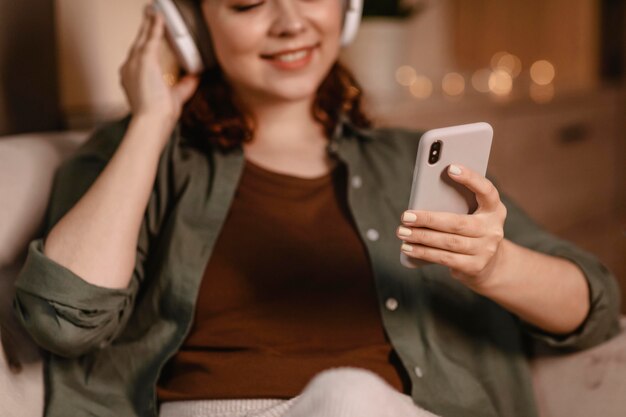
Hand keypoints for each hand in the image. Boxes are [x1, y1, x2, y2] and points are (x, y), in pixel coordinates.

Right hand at [119, 6, 199, 131]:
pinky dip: (155, 26)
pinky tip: (159, 16)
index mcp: (134, 77)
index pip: (141, 54)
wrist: (152, 122)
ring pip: (143, 37)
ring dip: (149, 22)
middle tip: (150, 13)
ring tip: (153, 9)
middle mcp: (130, 67)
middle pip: (139, 42)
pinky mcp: (144, 60)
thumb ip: (185, 84)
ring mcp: (135, 63)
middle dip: (145, 28)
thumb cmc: (159, 115)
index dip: (146, 42)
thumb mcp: (176, 96)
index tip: (150, 34)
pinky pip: (150, 38)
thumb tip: (196, 75)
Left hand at [397, 164, 507, 289]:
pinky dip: (423, 252)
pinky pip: (444, 258)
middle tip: (405, 216)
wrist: (488, 264)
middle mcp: (493, 229)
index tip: (451, 167)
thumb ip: (455, 204)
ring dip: (421, 237)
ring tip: (401, 232)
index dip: (471, 178)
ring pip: (448, 242)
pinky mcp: (475, 266)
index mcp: (494, 209)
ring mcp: (486, 250)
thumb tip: (422, 199)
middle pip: (457, 222)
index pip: (486, 190)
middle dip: (428, 219)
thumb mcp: (470, 214)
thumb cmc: (470, 230)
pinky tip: (407, 247)